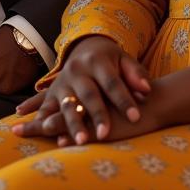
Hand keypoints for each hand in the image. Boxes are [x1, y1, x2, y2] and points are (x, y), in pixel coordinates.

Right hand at [13, 35, 150, 145]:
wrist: (85, 48)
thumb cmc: (111, 61)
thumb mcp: (124, 60)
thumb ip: (136, 74)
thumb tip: (146, 90)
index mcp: (97, 60)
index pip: (112, 82)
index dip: (124, 99)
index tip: (135, 117)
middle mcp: (77, 70)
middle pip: (89, 94)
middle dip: (97, 114)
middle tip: (106, 133)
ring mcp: (62, 82)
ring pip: (67, 104)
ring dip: (73, 123)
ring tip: (81, 141)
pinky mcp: (51, 93)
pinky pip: (46, 109)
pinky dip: (43, 121)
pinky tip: (43, 133)